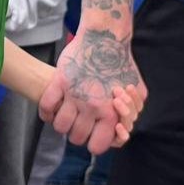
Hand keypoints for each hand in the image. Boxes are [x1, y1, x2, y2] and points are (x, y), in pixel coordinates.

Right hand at [38, 28, 143, 154]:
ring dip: (62, 123)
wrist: (105, 38)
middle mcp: (91, 107)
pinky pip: (46, 107)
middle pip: (77, 137)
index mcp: (110, 112)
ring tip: (66, 115)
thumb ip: (133, 111)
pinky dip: (47, 112)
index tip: (93, 134)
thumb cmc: (121, 64)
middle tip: (79, 122)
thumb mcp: (137, 90)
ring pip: (60, 126)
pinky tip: (53, 108)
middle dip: (77, 132)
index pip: (97, 146)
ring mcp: (74, 95)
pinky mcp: (60, 82)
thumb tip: (123, 128)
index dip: (94, 143)